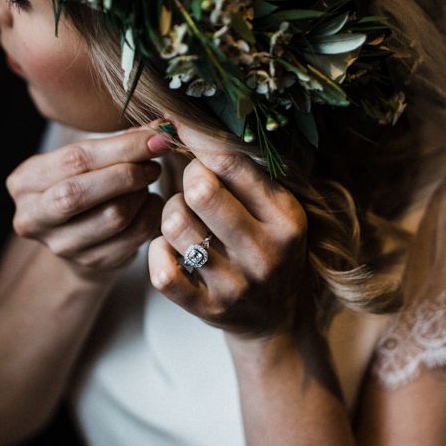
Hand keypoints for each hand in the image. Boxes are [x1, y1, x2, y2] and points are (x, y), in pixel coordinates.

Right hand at [6, 126, 168, 281]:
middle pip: (82, 193)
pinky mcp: (92, 263)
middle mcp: (33, 218)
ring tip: (147, 183)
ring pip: (113, 217)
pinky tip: (151, 203)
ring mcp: (62, 246)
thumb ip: (118, 143)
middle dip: (127, 174)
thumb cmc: (84, 185)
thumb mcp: (86, 161)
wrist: (80, 237)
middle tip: (153, 164)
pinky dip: (151, 214)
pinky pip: (134, 236)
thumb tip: (158, 129)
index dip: (122, 147)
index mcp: (24, 182)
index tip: (156, 138)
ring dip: (140, 195)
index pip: (75, 159)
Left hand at [148, 120, 308, 340]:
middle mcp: (265, 253)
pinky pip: (162, 271)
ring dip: (170, 214)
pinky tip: (169, 247)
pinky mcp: (208, 308)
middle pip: (201, 192)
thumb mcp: (277, 212)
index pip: (232, 163)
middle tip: (193, 187)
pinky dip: (158, 251)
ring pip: (176, 227)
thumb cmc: (270, 249)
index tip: (193, 148)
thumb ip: (244, 175)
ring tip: (182, 217)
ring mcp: (236, 285)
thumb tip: (187, 126)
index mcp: (287, 219)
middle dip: (187, 180)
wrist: (276, 319)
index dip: (201, 149)